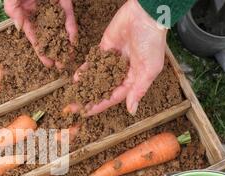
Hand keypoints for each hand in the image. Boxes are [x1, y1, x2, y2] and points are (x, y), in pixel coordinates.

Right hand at [4, 0, 77, 67]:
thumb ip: (13, 10)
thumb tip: (20, 29)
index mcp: (27, 14)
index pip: (34, 37)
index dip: (41, 51)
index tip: (47, 64)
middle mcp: (41, 14)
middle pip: (49, 37)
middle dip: (55, 52)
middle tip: (61, 66)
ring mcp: (54, 8)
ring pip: (61, 29)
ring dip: (65, 44)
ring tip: (70, 59)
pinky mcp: (65, 3)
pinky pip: (69, 17)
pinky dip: (72, 28)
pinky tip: (75, 41)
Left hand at [74, 0, 167, 115]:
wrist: (145, 14)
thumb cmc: (152, 42)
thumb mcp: (149, 69)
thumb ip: (138, 90)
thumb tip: (132, 111)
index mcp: (134, 79)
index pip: (114, 96)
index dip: (100, 105)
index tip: (86, 112)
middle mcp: (122, 71)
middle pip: (103, 89)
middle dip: (89, 98)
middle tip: (73, 107)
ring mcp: (112, 60)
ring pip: (96, 76)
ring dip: (85, 85)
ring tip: (72, 94)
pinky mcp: (105, 48)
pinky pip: (93, 61)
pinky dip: (85, 69)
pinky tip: (75, 78)